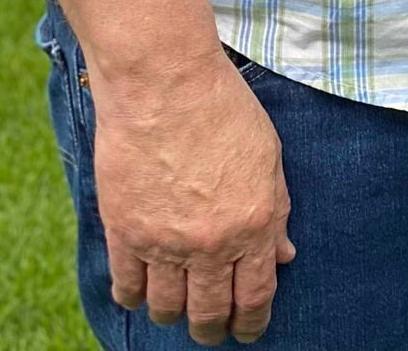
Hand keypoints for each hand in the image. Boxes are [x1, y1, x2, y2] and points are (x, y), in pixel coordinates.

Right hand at [91, 52, 295, 344]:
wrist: (165, 82)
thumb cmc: (223, 107)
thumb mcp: (268, 155)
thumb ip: (275, 209)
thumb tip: (283, 254)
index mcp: (255, 223)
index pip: (256, 296)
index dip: (252, 322)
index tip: (248, 332)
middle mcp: (212, 243)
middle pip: (211, 312)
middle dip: (214, 328)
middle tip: (212, 330)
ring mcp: (165, 242)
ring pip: (168, 307)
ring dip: (175, 315)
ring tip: (178, 311)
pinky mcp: (125, 232)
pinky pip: (128, 287)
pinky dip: (135, 297)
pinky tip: (142, 293)